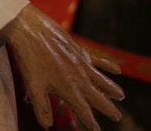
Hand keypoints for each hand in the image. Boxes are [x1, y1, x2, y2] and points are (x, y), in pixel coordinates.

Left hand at [0, 4, 123, 127]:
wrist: (30, 28)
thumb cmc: (29, 58)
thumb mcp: (33, 86)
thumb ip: (41, 107)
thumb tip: (46, 126)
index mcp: (68, 88)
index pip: (83, 110)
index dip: (90, 122)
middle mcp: (79, 77)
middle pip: (97, 96)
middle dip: (107, 108)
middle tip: (118, 117)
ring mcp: (81, 62)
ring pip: (101, 79)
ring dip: (111, 88)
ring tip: (121, 96)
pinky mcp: (79, 49)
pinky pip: (98, 59)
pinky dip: (108, 65)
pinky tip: (117, 69)